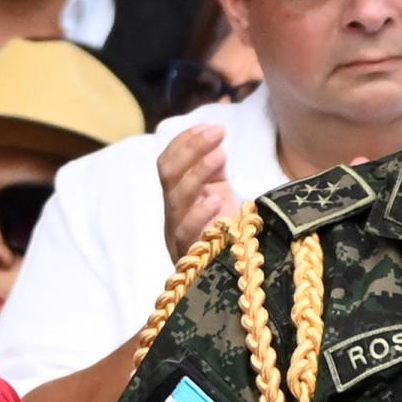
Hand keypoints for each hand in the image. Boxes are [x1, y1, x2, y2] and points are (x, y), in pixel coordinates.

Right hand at [157, 123, 236, 262]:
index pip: (168, 162)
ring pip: (176, 198)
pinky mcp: (190, 254)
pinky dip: (200, 214)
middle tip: (217, 132)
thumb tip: (216, 135)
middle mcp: (173, 211)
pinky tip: (217, 200)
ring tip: (221, 154)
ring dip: (197, 172)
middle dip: (190, 148)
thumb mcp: (219, 194)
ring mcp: (178, 233)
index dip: (185, 142)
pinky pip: (187, 232)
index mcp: (177, 195)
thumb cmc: (226, 231)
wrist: (233, 274)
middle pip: (168, 173)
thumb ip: (214, 169)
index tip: (211, 127)